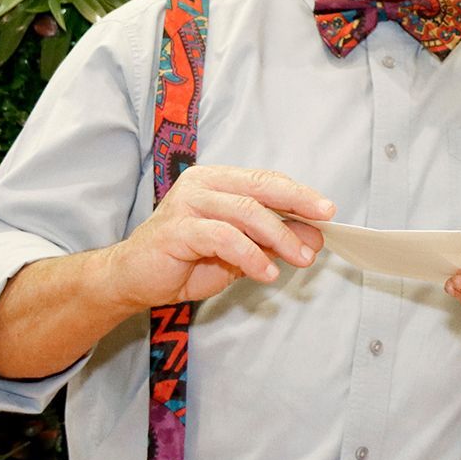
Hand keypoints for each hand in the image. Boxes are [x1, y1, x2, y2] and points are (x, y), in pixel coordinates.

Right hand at [101, 166, 332, 307]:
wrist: (132, 279)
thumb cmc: (184, 261)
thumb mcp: (239, 251)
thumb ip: (271, 241)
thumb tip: (313, 238)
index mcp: (217, 181)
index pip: (266, 180)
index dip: (299, 193)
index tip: (327, 211)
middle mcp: (202, 184)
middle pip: (260, 187)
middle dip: (297, 204)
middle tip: (323, 223)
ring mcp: (187, 203)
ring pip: (245, 211)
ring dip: (279, 237)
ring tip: (300, 258)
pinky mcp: (176, 229)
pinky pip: (224, 238)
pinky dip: (251, 255)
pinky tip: (267, 273)